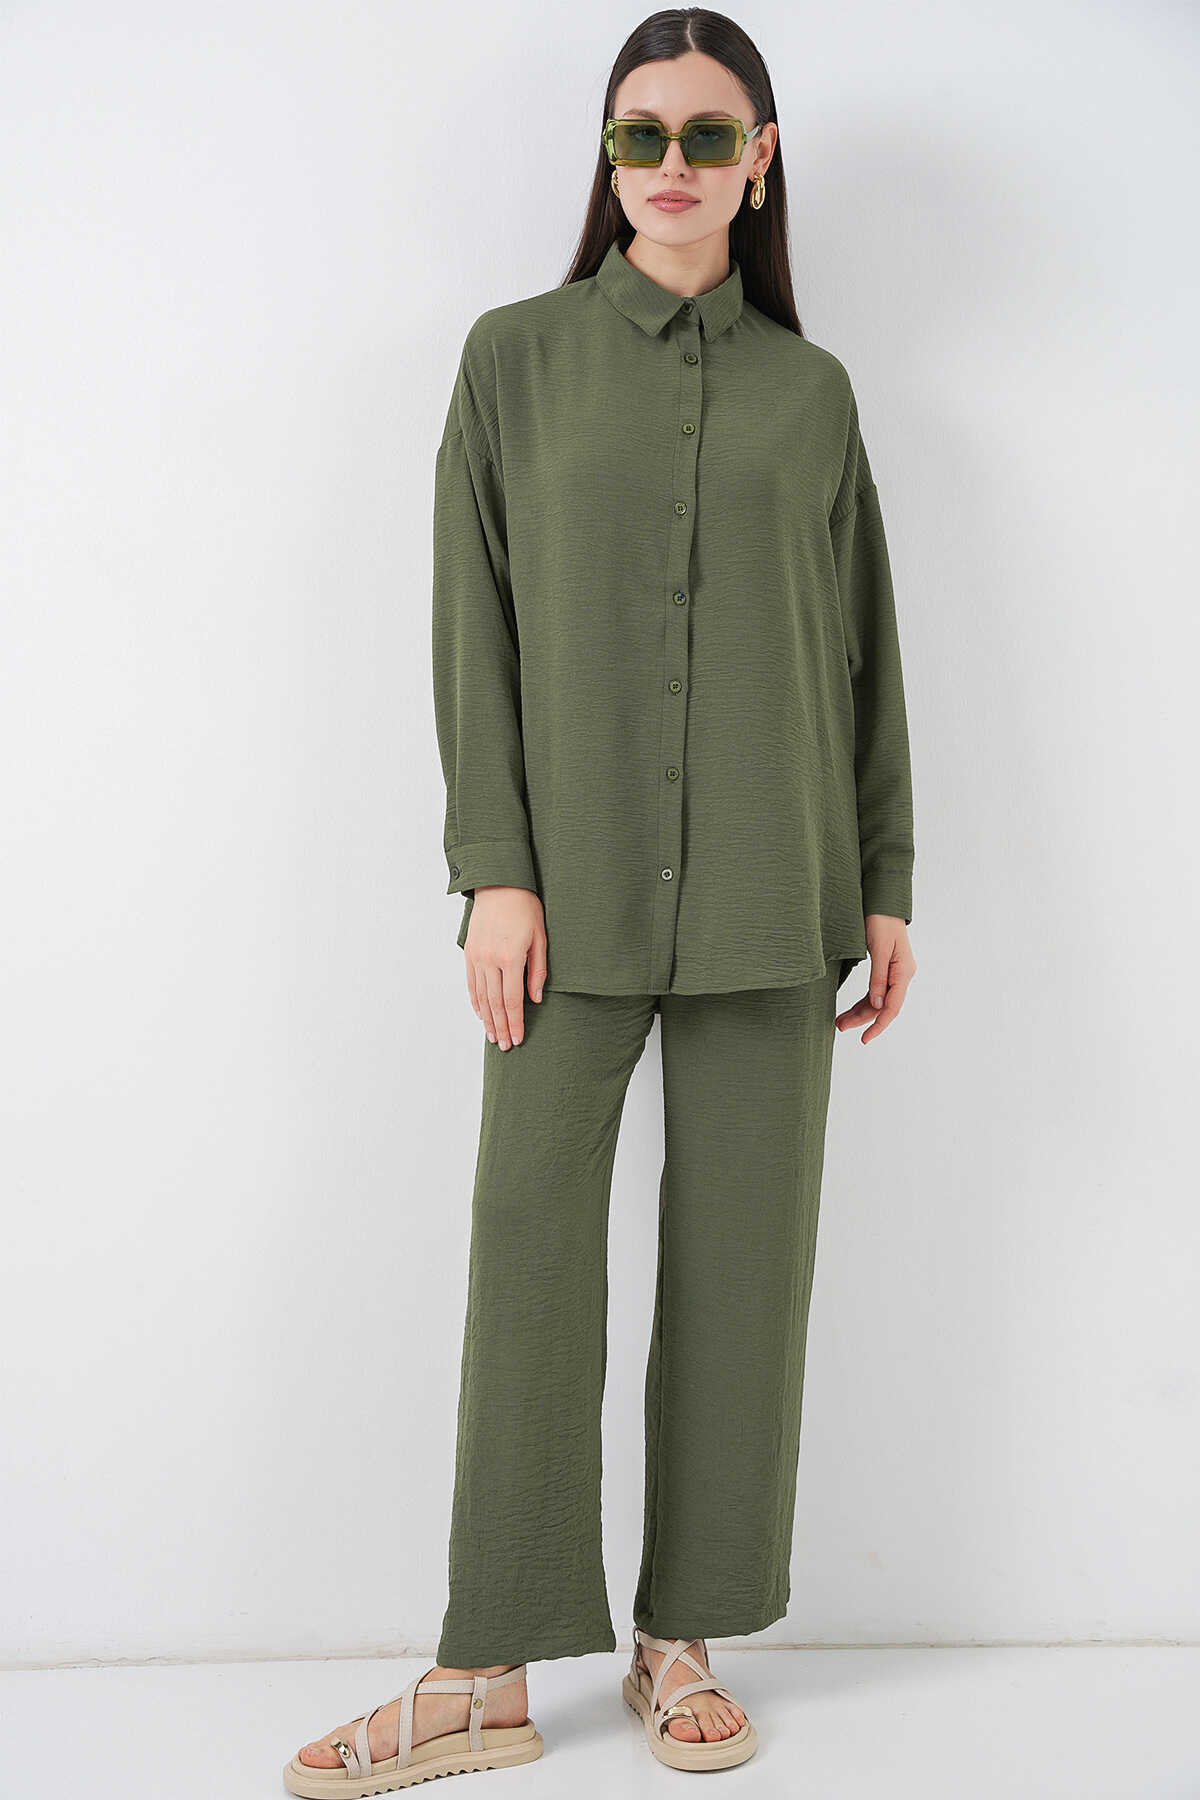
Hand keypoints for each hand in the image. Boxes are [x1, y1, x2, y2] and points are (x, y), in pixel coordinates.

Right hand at [464, 886, 546, 1049]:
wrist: (499, 884)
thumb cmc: (525, 907)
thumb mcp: (540, 938)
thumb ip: (538, 970)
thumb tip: (536, 998)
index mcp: (510, 958)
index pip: (512, 1000)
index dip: (516, 1023)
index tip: (518, 1039)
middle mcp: (490, 960)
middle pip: (495, 1004)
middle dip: (501, 1027)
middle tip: (506, 1046)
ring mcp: (477, 957)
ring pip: (481, 997)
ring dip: (488, 1020)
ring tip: (494, 1036)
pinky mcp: (469, 952)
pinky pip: (471, 983)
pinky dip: (476, 1002)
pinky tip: (481, 1014)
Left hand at [835, 915, 915, 1043]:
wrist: (882, 902)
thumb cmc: (881, 921)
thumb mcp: (878, 949)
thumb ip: (878, 978)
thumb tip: (878, 1006)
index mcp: (903, 972)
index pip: (892, 1007)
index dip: (878, 1025)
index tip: (864, 1038)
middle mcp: (901, 975)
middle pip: (883, 1006)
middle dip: (862, 1019)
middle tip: (840, 1026)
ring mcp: (894, 973)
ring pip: (877, 1001)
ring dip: (860, 1012)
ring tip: (840, 1022)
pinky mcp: (885, 969)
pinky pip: (875, 991)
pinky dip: (863, 1001)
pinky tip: (850, 1009)